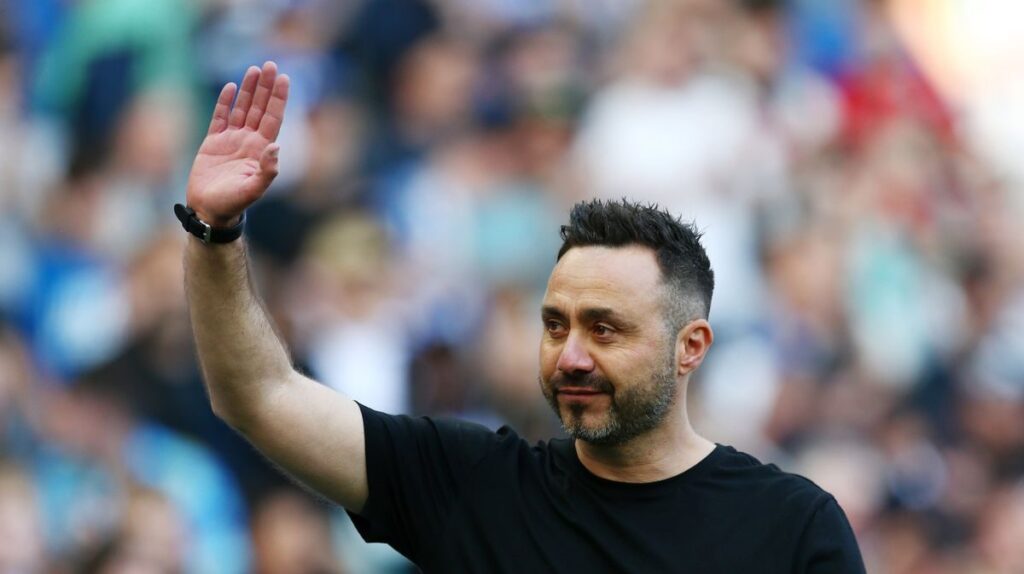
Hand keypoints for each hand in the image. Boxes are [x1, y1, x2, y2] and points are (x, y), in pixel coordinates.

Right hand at [186, 61, 289, 226]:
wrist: (209, 212)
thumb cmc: (233, 204)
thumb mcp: (254, 189)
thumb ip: (267, 170)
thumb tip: (276, 146)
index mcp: (261, 150)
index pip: (273, 118)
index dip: (278, 98)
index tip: (284, 78)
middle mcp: (249, 141)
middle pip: (260, 108)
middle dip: (265, 87)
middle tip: (270, 65)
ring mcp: (231, 140)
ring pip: (242, 109)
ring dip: (248, 90)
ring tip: (254, 69)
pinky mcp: (212, 143)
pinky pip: (220, 117)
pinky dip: (225, 103)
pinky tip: (231, 87)